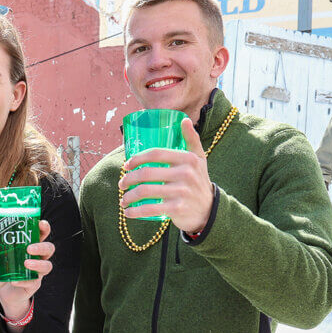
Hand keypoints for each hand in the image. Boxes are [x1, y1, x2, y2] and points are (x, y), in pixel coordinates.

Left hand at [0, 220, 54, 328]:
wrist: (4, 294)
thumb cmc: (4, 273)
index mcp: (30, 247)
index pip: (41, 235)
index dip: (44, 228)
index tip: (41, 223)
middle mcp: (37, 258)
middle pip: (49, 248)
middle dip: (42, 246)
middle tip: (29, 248)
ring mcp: (37, 272)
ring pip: (47, 265)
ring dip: (38, 264)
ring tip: (26, 263)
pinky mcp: (34, 285)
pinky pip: (33, 282)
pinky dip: (23, 281)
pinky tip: (14, 280)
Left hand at [119, 117, 212, 233]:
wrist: (210, 210)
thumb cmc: (198, 181)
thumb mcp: (199, 159)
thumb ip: (192, 140)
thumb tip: (183, 120)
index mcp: (188, 159)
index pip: (155, 154)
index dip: (137, 158)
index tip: (126, 165)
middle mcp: (186, 174)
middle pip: (146, 173)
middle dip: (128, 179)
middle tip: (121, 184)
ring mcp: (182, 192)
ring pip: (145, 191)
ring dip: (128, 197)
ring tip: (123, 200)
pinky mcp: (177, 208)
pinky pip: (150, 209)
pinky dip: (135, 211)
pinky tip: (127, 212)